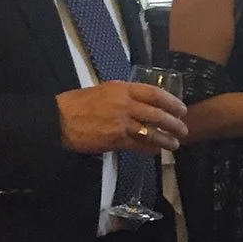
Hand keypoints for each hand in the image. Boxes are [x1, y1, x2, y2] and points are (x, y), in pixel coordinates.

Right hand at [57, 81, 187, 153]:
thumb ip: (123, 95)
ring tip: (175, 144)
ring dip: (166, 139)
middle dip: (174, 123)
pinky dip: (150, 149)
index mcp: (122, 89)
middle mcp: (125, 104)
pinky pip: (138, 146)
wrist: (59, 120)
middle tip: (183, 129)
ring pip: (152, 132)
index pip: (155, 94)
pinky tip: (156, 152)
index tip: (181, 109)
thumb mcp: (103, 90)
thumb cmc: (77, 103)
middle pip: (158, 114)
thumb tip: (140, 102)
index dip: (172, 102)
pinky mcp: (115, 140)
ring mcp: (121, 123)